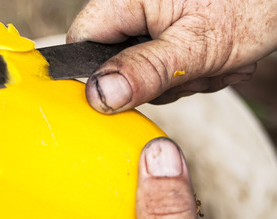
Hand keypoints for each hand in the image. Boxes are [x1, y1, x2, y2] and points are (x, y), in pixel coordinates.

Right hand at [66, 0, 276, 113]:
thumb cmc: (251, 4)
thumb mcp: (197, 46)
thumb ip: (145, 70)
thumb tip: (100, 96)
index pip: (81, 41)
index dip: (98, 73)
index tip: (131, 88)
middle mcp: (132, 7)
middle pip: (113, 63)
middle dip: (152, 80)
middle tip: (192, 71)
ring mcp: (150, 21)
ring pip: (140, 71)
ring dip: (177, 80)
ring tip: (210, 63)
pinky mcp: (166, 33)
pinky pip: (161, 69)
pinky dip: (188, 74)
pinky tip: (212, 60)